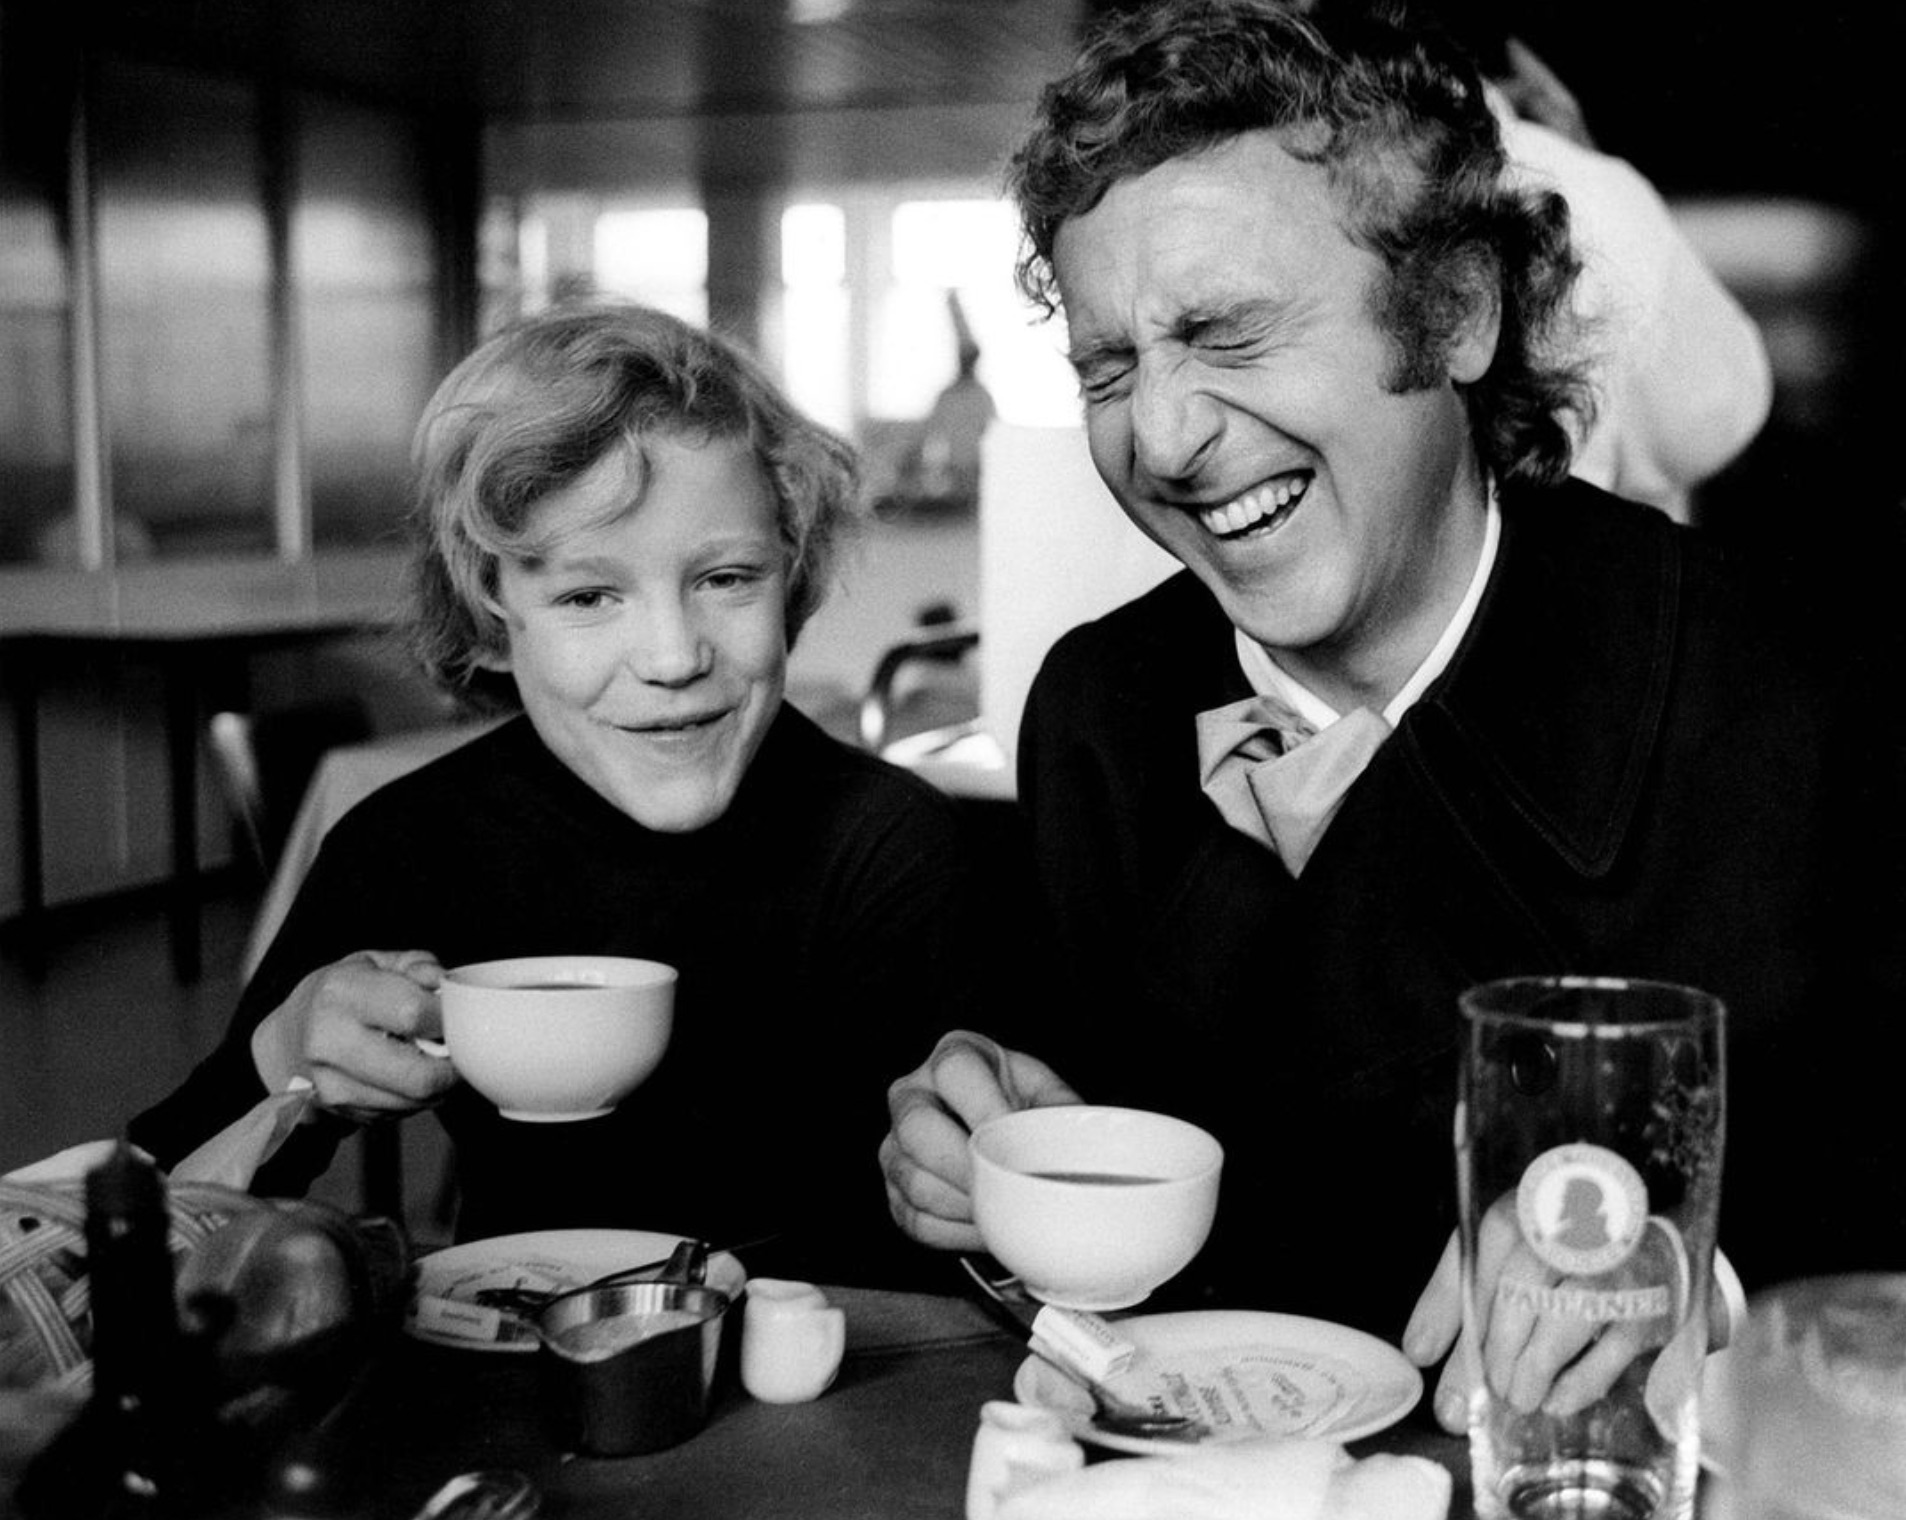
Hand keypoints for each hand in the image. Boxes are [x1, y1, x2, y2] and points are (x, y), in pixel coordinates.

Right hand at [250, 950, 457, 1123]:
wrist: (285, 1039)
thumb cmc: (340, 995)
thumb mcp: (374, 962)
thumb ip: (417, 966)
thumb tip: (444, 986)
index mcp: (341, 993)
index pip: (413, 1013)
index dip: (447, 1017)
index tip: (454, 1014)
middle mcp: (330, 1042)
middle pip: (419, 1074)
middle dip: (451, 1064)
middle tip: (453, 1047)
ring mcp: (332, 1083)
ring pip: (414, 1100)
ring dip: (438, 1084)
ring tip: (429, 1058)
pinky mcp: (339, 1111)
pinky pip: (400, 1112)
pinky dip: (416, 1097)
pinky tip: (405, 1074)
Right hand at [879, 1030, 1082, 1250]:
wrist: (993, 1126)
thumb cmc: (1018, 1104)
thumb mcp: (1045, 1093)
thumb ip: (1060, 1112)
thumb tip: (1078, 1148)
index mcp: (953, 1056)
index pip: (955, 1072)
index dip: (985, 1108)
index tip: (1016, 1141)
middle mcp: (911, 1094)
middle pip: (918, 1129)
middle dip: (967, 1168)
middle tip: (1006, 1188)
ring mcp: (894, 1143)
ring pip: (915, 1181)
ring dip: (964, 1206)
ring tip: (1002, 1211)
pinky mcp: (893, 1188)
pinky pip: (915, 1219)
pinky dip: (954, 1232)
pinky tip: (984, 1227)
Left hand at [1404, 1203, 1739, 1433]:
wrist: (1647, 1245)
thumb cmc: (1555, 1252)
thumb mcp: (1494, 1256)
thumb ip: (1452, 1297)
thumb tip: (1418, 1351)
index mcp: (1518, 1215)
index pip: (1475, 1268)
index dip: (1451, 1322)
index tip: (1430, 1362)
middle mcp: (1564, 1236)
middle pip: (1517, 1297)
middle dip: (1494, 1353)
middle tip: (1486, 1390)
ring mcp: (1609, 1273)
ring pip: (1562, 1323)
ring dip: (1532, 1370)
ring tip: (1516, 1398)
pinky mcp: (1645, 1309)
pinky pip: (1609, 1353)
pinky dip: (1577, 1384)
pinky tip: (1555, 1402)